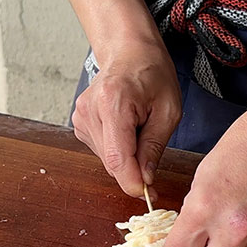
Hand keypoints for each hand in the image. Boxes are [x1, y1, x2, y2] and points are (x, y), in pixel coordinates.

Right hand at [71, 42, 181, 198]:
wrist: (129, 52)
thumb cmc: (152, 74)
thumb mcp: (168, 111)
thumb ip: (154, 147)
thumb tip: (144, 180)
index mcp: (113, 102)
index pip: (118, 158)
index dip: (133, 182)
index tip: (148, 194)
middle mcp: (90, 110)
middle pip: (112, 162)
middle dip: (134, 169)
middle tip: (153, 155)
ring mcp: (80, 116)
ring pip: (107, 159)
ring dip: (127, 156)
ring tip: (139, 127)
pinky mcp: (79, 123)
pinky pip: (102, 150)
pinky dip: (118, 148)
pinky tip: (126, 127)